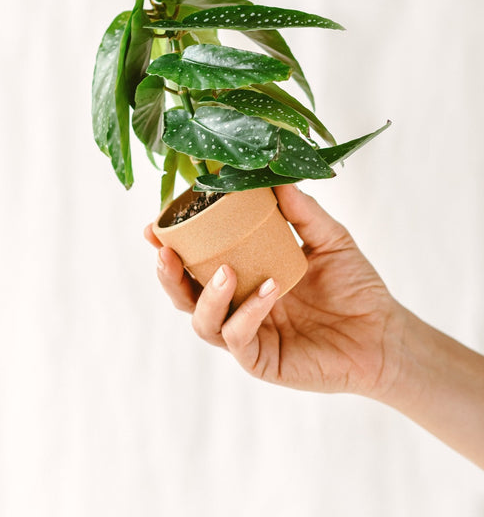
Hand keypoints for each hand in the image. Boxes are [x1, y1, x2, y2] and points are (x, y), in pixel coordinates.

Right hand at [145, 184, 404, 397]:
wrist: (384, 331)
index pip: (198, 262)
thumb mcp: (329, 239)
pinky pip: (240, 338)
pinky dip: (248, 312)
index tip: (155, 225)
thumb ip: (303, 212)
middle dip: (168, 275)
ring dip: (205, 295)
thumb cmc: (355, 285)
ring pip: (203, 322)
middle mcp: (239, 306)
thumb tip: (277, 179)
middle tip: (164, 250)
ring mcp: (248, 335)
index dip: (173, 246)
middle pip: (186, 296)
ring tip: (222, 270)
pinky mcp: (263, 360)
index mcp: (245, 276)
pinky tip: (268, 290)